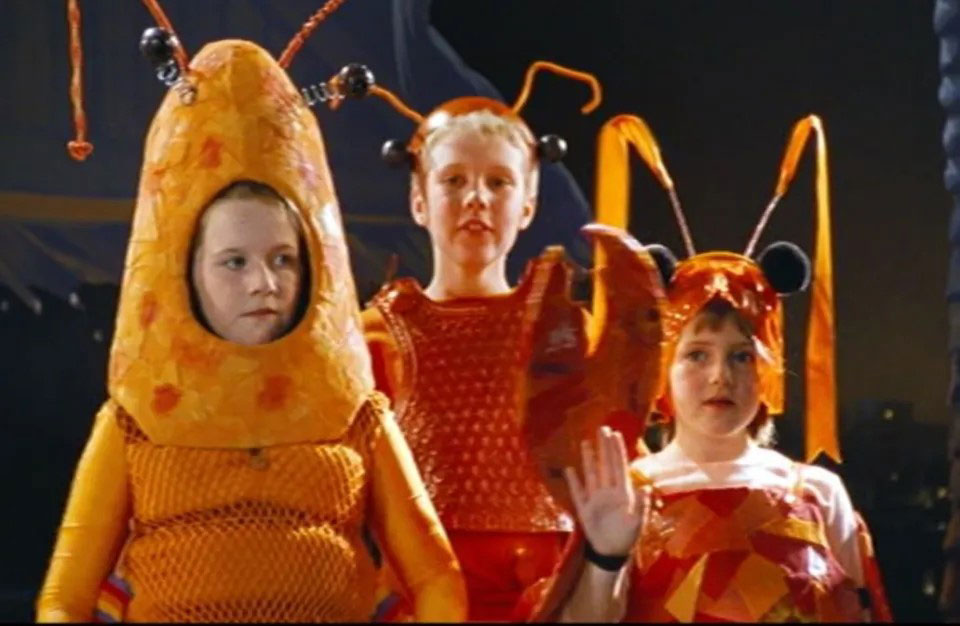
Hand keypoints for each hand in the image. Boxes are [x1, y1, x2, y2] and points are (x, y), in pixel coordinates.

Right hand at [565, 426, 644, 557]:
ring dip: (589, 459)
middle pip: (605, 464)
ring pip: (592, 474)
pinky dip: (574, 481)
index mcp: (623, 493)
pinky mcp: (584, 508)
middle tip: (602, 429)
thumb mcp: (638, 523)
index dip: (617, 450)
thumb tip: (646, 488)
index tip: (615, 434)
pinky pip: (578, 492)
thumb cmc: (627, 536)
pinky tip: (570, 469)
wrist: (612, 553)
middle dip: (604, 447)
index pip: (619, 466)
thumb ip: (641, 505)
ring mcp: (595, 498)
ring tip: (586, 442)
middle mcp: (608, 491)